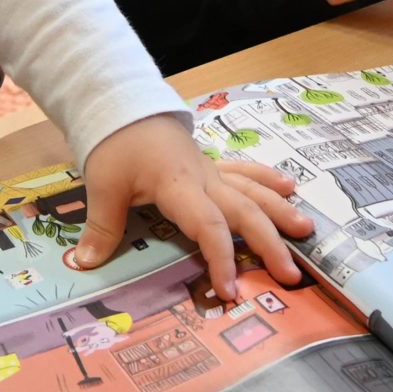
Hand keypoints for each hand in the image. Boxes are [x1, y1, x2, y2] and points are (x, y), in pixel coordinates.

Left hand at [68, 115, 312, 299]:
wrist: (121, 101)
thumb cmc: (114, 142)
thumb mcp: (103, 184)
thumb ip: (102, 226)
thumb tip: (86, 264)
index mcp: (179, 185)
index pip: (208, 225)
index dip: (221, 258)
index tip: (229, 290)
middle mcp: (203, 178)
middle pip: (243, 211)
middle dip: (269, 243)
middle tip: (291, 274)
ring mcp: (209, 169)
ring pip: (252, 190)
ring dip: (279, 211)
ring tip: (306, 230)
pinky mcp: (208, 164)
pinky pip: (243, 172)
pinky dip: (266, 180)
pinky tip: (289, 187)